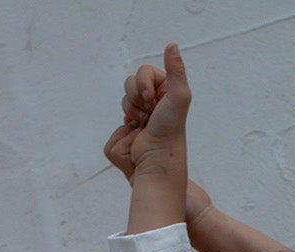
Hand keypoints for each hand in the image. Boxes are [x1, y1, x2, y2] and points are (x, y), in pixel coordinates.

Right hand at [103, 42, 190, 183]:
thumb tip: (172, 44)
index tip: (151, 100)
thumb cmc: (170, 133)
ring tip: (144, 128)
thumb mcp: (178, 97)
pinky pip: (116, 130)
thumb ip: (176, 71)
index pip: (142, 72)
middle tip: (148, 116)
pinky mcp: (127, 137)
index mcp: (166, 94)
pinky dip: (123, 136)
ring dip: (131, 113)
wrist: (156, 164)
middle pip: (129, 84)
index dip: (142, 83)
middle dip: (135, 99)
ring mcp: (140, 120)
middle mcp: (154, 105)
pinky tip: (137, 141)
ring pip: (123, 103)